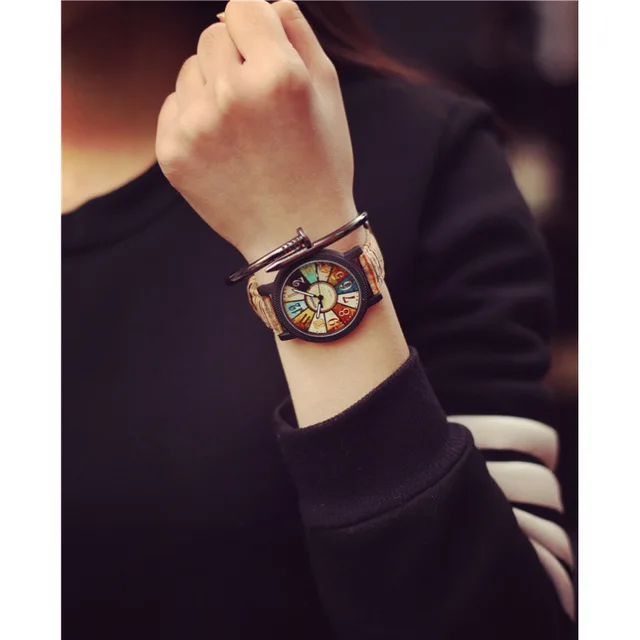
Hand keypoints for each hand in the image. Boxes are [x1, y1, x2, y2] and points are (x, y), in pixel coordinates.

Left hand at [156, 0, 357, 262]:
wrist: (296, 234)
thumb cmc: (320, 162)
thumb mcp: (329, 92)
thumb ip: (299, 33)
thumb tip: (267, 1)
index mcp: (278, 75)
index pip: (243, 5)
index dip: (255, 24)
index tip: (262, 45)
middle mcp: (232, 96)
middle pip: (212, 34)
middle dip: (234, 56)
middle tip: (258, 99)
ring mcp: (197, 127)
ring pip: (190, 69)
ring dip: (212, 85)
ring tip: (242, 128)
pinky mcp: (172, 153)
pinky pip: (174, 104)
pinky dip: (194, 116)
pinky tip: (222, 146)